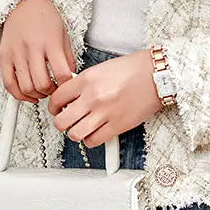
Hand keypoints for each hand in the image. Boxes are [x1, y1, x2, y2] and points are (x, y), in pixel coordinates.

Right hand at [0, 0, 76, 102]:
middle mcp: (32, 48)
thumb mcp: (63, 34)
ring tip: (42, 91)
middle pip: (42, 84)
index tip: (68, 87)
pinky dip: (18, 95)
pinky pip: (8, 83)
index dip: (67, 86)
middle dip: (51, 93)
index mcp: (50, 42)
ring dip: (36, 95)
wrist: (24, 2)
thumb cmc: (45, 17)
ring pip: (25, 87)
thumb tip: (70, 78)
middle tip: (55, 90)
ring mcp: (16, 53)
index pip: (61, 74)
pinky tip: (27, 95)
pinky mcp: (4, 57)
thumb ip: (68, 58)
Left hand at [47, 49, 162, 147]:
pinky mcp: (117, 126)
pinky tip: (93, 133)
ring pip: (75, 134)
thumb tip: (71, 95)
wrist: (156, 75)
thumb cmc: (133, 69)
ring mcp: (104, 113)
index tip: (56, 108)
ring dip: (74, 133)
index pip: (57, 98)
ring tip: (79, 128)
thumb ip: (84, 82)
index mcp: (87, 80)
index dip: (53, 106)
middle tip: (65, 120)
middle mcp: (93, 97)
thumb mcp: (101, 68)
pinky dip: (90, 140)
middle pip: (61, 121)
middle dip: (60, 122)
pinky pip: (94, 141)